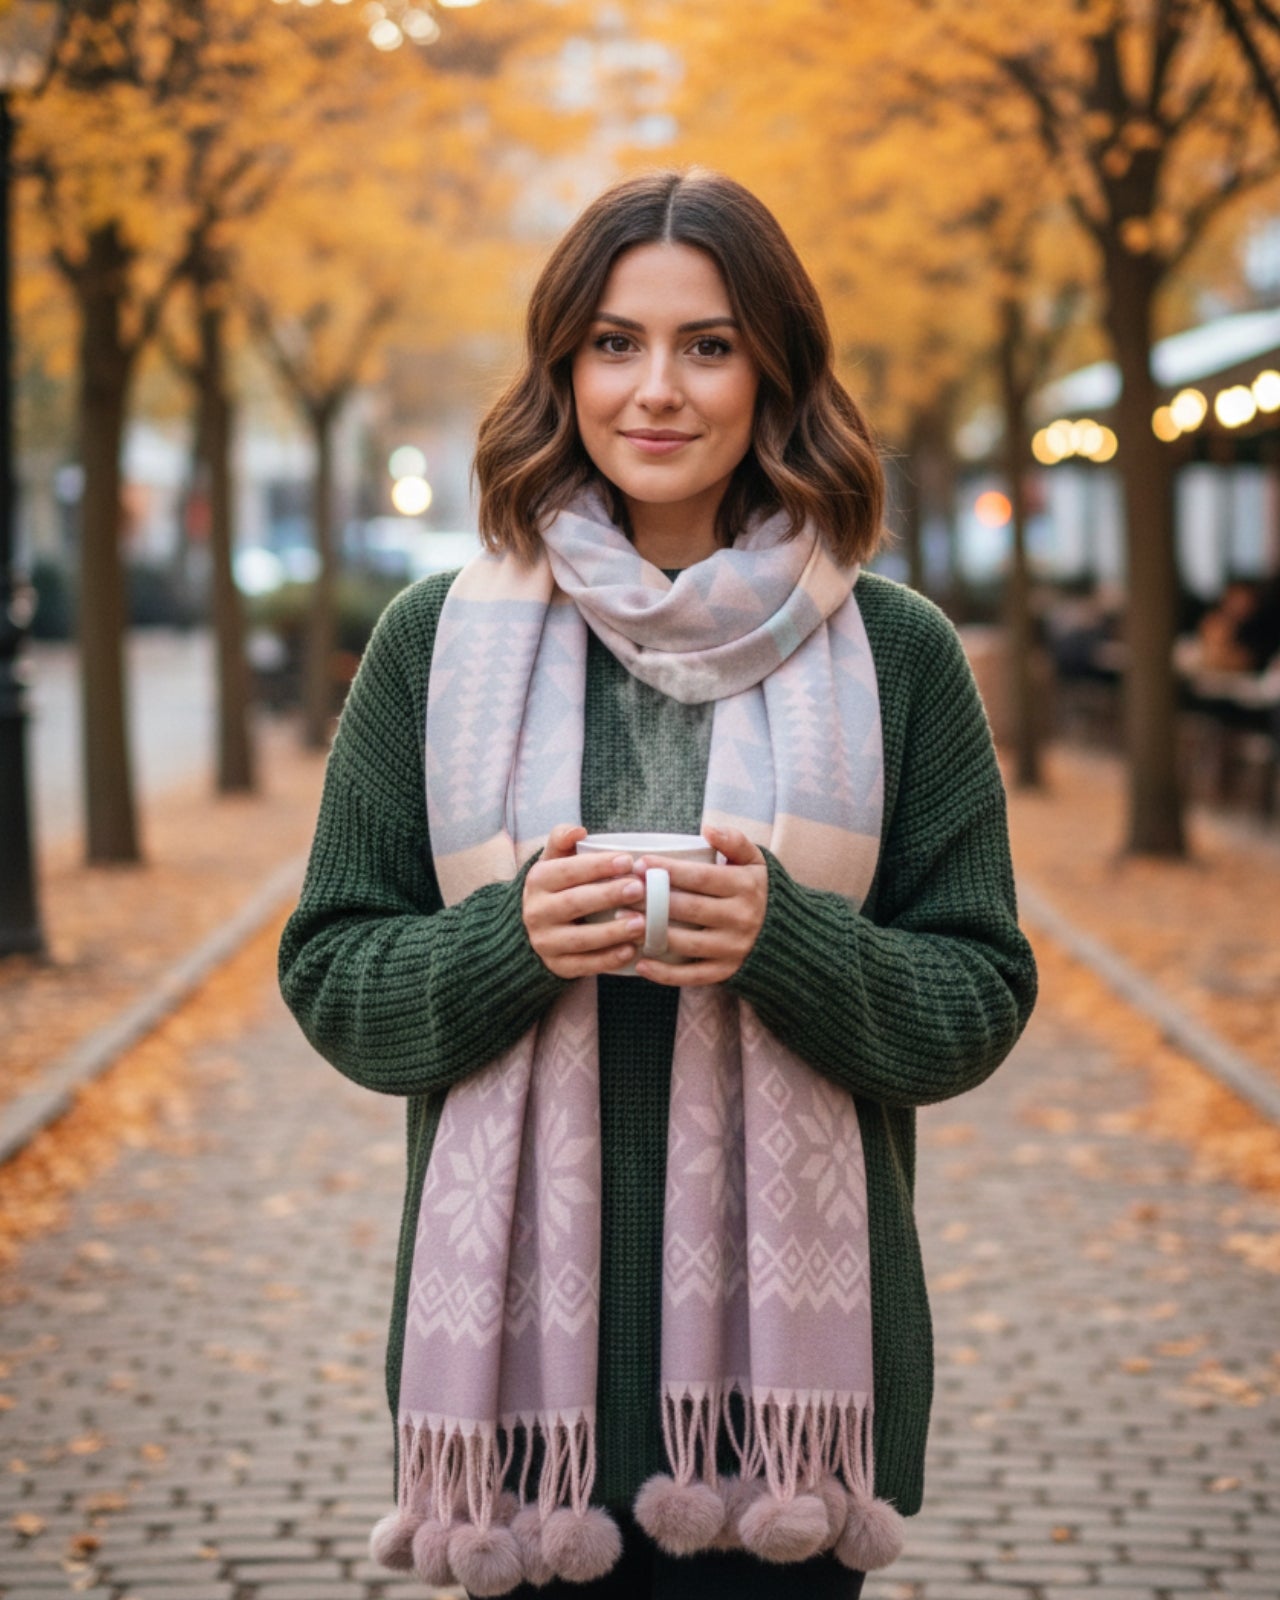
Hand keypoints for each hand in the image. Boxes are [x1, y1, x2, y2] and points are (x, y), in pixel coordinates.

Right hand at [522, 824, 646, 978]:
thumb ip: (563, 840)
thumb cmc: (558, 887)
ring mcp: (545, 942)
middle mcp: (536, 912)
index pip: (567, 871)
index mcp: (538, 881)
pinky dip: (608, 960)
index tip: (628, 861)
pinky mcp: (557, 966)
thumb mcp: (554, 860)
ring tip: (642, 923)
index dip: (597, 866)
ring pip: (580, 938)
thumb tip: (578, 830)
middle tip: (640, 888)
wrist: (536, 927)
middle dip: (608, 895)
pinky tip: (631, 951)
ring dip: (613, 931)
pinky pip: (583, 966)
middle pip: (574, 903)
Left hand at [634, 825, 767, 986]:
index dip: (668, 870)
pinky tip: (641, 964)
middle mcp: (741, 918)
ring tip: (623, 922)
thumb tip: (708, 828)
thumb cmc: (761, 892)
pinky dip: (665, 974)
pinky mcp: (727, 971)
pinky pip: (693, 976)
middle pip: (688, 908)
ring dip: (651, 934)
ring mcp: (734, 948)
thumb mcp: (757, 862)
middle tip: (622, 892)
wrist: (791, 937)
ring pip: (686, 942)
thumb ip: (735, 841)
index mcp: (746, 886)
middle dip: (651, 900)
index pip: (701, 876)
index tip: (639, 864)